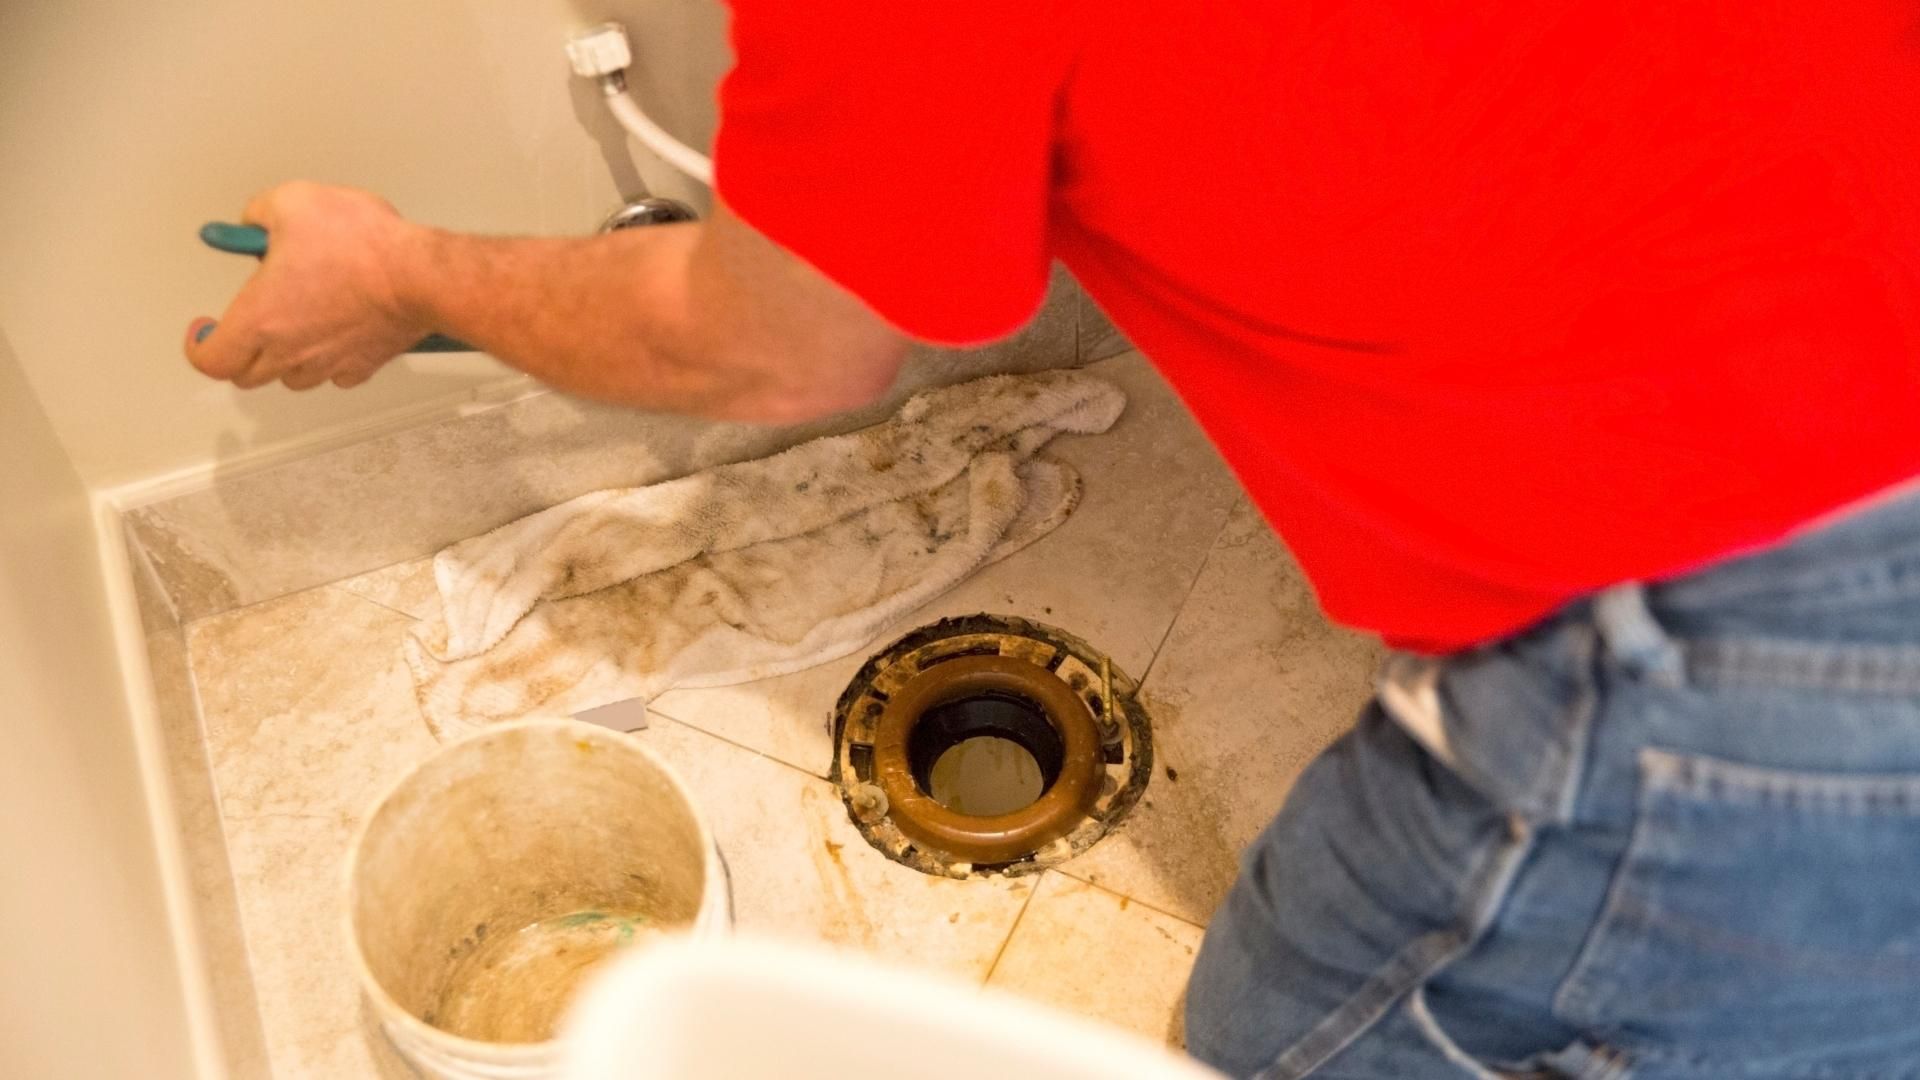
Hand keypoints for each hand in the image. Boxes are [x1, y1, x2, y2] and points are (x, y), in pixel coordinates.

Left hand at [184, 182, 429, 389]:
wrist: (420, 276)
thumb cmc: (361, 245)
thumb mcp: (294, 202)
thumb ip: (260, 214)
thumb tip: (256, 223)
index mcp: (260, 318)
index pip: (210, 359)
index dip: (199, 346)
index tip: (205, 328)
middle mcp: (290, 351)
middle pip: (247, 375)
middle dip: (240, 351)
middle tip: (249, 322)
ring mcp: (329, 364)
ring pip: (292, 378)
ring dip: (285, 358)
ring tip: (297, 324)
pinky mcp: (364, 365)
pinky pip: (335, 375)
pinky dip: (328, 360)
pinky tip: (336, 332)